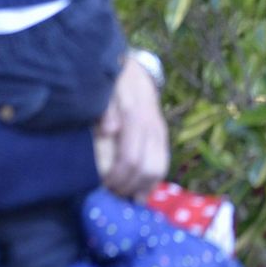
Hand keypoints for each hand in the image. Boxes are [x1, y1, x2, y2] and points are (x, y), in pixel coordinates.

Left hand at [95, 58, 167, 200]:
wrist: (134, 70)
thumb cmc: (113, 84)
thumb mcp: (104, 91)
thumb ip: (105, 109)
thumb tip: (108, 130)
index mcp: (135, 118)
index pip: (130, 159)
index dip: (116, 178)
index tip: (102, 186)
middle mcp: (151, 127)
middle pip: (147, 169)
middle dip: (129, 187)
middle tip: (112, 194)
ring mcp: (160, 132)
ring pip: (159, 169)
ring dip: (142, 188)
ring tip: (125, 196)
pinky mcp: (163, 136)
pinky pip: (163, 163)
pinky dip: (152, 182)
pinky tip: (140, 192)